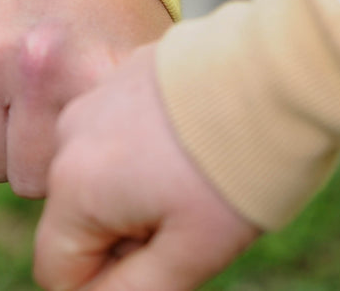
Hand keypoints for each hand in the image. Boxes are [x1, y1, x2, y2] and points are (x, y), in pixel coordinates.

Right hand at [0, 0, 172, 195]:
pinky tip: (4, 86)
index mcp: (87, 79)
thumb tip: (102, 212)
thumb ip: (117, 138)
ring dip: (7, 142)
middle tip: (59, 127)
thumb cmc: (122, 26)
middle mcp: (32, 65)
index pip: (64, 183)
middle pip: (19, 178)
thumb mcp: (140, 80)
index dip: (78, 172)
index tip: (90, 150)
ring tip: (34, 107)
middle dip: (38, 163)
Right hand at [34, 45, 259, 290]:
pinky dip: (148, 152)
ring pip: (99, 176)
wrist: (282, 70)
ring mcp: (94, 98)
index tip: (165, 263)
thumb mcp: (192, 253)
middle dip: (125, 237)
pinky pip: (119, 134)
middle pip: (77, 220)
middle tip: (190, 221)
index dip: (107, 286)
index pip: (57, 270)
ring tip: (196, 179)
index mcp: (74, 186)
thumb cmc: (241, 166)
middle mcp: (68, 136)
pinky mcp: (123, 74)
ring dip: (136, 194)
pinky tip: (197, 143)